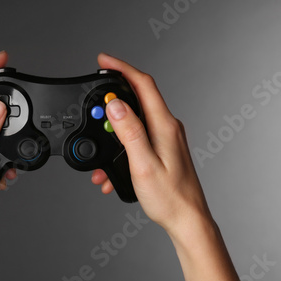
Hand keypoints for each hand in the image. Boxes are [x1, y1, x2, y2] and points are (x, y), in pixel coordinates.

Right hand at [92, 54, 251, 280]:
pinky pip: (137, 137)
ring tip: (100, 144)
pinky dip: (121, 144)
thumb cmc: (170, 197)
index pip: (143, 84)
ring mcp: (165, 138)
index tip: (103, 61)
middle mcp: (167, 127)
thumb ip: (129, 131)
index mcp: (164, 125)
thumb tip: (115, 105)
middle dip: (112, 97)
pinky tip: (111, 165)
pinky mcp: (162, 149)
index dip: (122, 69)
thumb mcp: (143, 164)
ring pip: (134, 120)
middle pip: (138, 97)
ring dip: (114, 127)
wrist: (187, 219)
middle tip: (94, 102)